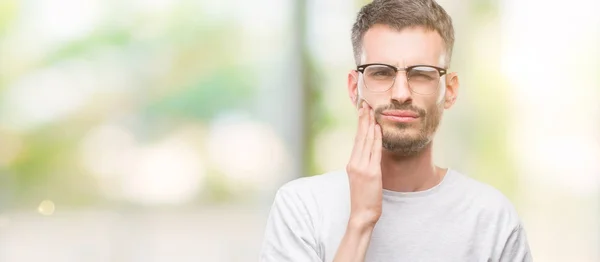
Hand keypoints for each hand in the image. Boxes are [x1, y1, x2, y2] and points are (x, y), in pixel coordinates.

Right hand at [345, 101, 382, 227]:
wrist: (362, 214)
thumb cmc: (364, 199)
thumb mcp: (361, 179)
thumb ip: (364, 165)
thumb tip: (371, 154)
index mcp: (352, 164)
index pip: (356, 140)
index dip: (359, 124)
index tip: (362, 112)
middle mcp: (354, 163)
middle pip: (359, 137)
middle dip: (363, 119)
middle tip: (365, 104)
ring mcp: (362, 167)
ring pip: (366, 141)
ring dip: (369, 124)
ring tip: (371, 111)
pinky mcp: (371, 172)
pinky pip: (374, 152)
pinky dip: (376, 138)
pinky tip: (377, 128)